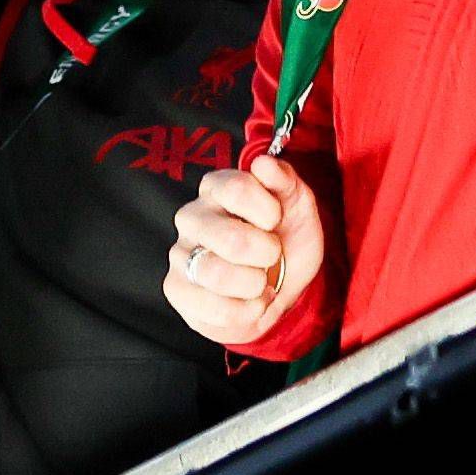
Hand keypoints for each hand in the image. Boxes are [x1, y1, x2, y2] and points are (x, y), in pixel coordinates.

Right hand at [161, 157, 322, 347]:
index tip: (276, 221)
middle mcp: (191, 216)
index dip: (268, 211)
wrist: (281, 287)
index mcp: (217, 187)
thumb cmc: (285, 240)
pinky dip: (246, 310)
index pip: (236, 189)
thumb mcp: (298, 208)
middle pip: (230, 239)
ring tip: (260, 281)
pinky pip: (214, 308)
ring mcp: (179, 254)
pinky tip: (250, 302)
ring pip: (217, 275)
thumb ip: (285, 181)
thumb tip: (264, 164)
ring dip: (255, 284)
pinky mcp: (176, 289)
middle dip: (266, 254)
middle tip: (271, 255)